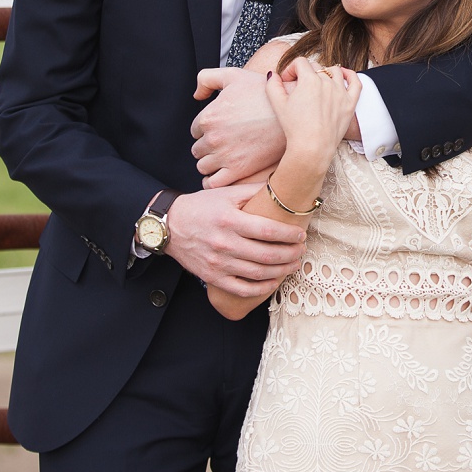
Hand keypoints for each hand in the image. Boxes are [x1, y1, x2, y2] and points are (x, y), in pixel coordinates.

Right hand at [164, 183, 306, 299]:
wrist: (170, 226)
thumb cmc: (201, 207)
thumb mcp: (225, 194)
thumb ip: (253, 190)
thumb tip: (280, 183)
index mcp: (230, 220)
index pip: (268, 230)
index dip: (289, 235)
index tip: (301, 234)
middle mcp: (224, 243)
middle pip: (267, 255)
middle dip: (291, 254)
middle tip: (301, 249)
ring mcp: (218, 263)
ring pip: (259, 273)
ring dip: (282, 270)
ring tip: (293, 264)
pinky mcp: (213, 277)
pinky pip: (243, 289)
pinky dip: (262, 288)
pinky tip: (273, 281)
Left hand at [190, 69, 285, 186]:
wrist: (293, 113)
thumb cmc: (264, 93)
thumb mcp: (233, 75)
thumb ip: (207, 79)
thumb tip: (197, 96)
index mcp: (208, 117)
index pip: (195, 130)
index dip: (207, 130)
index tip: (220, 130)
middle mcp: (213, 138)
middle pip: (198, 149)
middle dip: (207, 147)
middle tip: (224, 144)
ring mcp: (224, 156)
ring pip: (203, 167)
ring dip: (210, 164)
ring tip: (224, 159)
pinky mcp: (238, 170)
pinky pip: (212, 183)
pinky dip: (212, 181)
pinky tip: (221, 175)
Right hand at [264, 57, 360, 159]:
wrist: (312, 146)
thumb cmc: (295, 127)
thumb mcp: (277, 104)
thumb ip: (272, 85)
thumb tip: (272, 75)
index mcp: (309, 80)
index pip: (300, 62)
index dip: (290, 69)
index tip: (286, 81)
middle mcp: (327, 82)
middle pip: (316, 67)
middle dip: (304, 73)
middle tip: (297, 87)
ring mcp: (341, 92)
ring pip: (334, 71)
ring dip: (324, 72)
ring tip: (317, 82)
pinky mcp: (350, 103)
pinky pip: (355, 83)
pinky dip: (350, 75)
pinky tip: (343, 74)